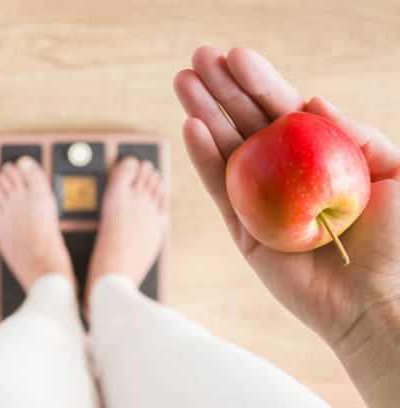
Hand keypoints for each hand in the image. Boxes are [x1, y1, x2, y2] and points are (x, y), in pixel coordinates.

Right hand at [174, 46, 399, 406]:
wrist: (378, 300)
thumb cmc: (396, 240)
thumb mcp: (393, 170)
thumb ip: (354, 131)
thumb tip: (311, 100)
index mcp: (315, 157)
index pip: (281, 110)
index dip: (259, 81)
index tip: (235, 54)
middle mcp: (282, 174)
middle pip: (246, 122)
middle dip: (221, 88)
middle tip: (196, 58)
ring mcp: (258, 200)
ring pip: (225, 149)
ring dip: (203, 113)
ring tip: (183, 81)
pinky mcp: (242, 229)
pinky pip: (219, 188)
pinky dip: (204, 158)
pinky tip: (191, 127)